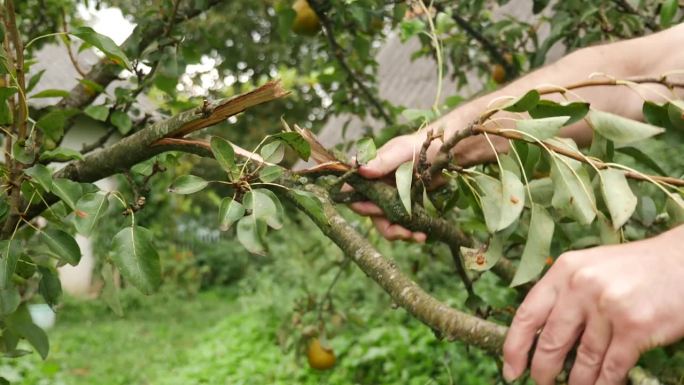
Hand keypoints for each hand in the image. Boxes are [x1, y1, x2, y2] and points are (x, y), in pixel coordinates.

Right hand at [350, 132, 427, 242]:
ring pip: (386, 224)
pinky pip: (402, 225)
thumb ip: (382, 160)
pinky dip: (411, 232)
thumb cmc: (419, 145)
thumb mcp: (401, 151)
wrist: (444, 153)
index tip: (375, 209)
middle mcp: (375, 189)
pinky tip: (422, 235)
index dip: (359, 204)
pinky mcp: (405, 209)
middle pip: (370, 214)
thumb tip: (359, 168)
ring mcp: (390, 200)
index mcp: (369, 173)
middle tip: (403, 231)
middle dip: (385, 225)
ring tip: (418, 236)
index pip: (351, 192)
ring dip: (399, 233)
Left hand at [503, 225, 683, 384]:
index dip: (515, 347)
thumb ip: (563, 293)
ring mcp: (608, 308)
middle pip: (551, 341)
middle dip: (543, 370)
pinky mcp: (635, 328)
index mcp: (564, 271)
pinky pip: (611, 367)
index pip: (528, 315)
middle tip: (541, 383)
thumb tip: (537, 334)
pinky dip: (603, 383)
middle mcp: (581, 287)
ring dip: (576, 382)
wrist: (683, 261)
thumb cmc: (634, 268)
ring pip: (582, 359)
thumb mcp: (589, 267)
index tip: (511, 369)